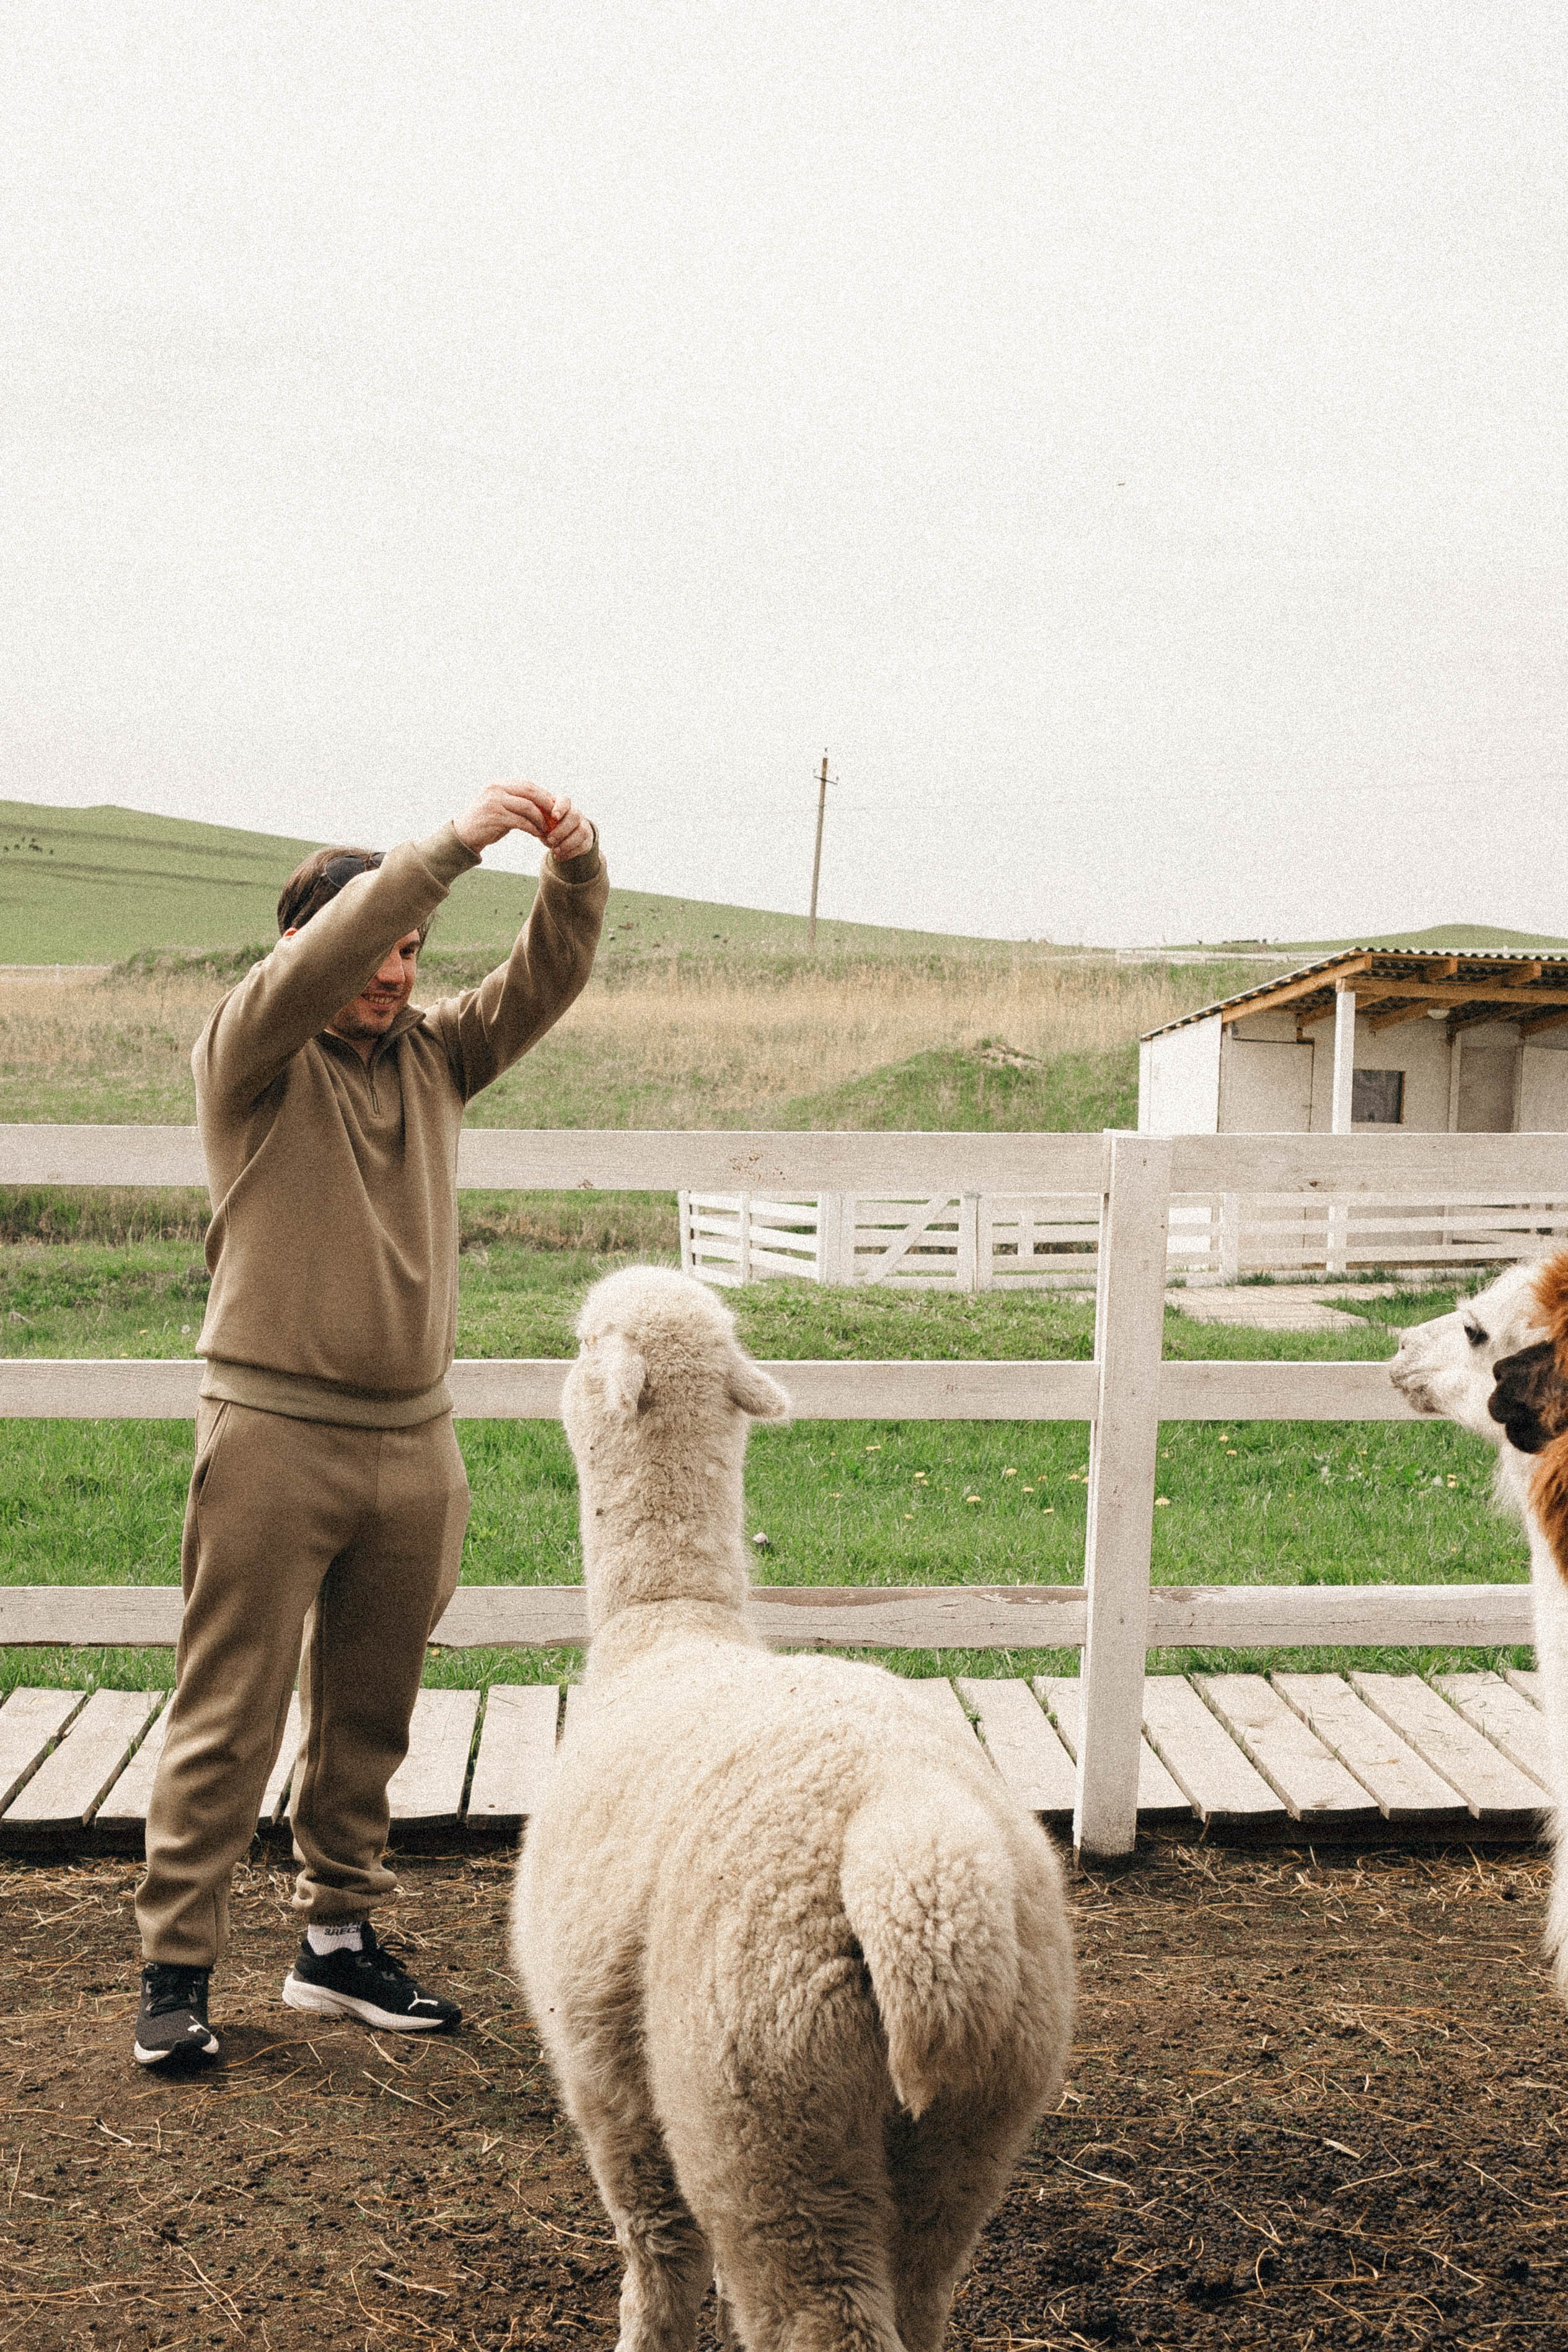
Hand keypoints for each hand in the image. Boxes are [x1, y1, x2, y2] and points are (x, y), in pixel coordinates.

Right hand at [454, 782, 594, 862]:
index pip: (527, 785)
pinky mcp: (496, 817)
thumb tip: (541, 803)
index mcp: (498, 784)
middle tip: (556, 815)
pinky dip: (533, 828)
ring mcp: (495, 802)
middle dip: (546, 803)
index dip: (543, 794)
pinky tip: (537, 834)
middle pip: (530, 792)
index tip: (554, 805)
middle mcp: (496, 789)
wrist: (463, 835)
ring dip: (540, 819)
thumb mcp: (499, 806)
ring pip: (527, 807)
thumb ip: (515, 802)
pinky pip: (521, 822)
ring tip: (547, 828)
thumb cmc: (485, 822)